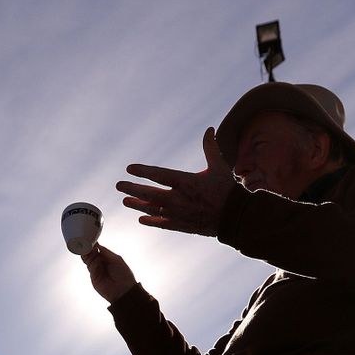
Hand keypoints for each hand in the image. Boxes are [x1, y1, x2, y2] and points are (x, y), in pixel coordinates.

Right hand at [81, 243, 137, 302]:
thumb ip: (106, 252)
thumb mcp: (116, 259)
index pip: (96, 250)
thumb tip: (97, 245)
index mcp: (106, 259)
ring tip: (90, 251)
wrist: (124, 290)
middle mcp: (100, 264)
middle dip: (88, 250)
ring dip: (89, 255)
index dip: (93, 246)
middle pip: (90, 255)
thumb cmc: (124, 275)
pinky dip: (93, 264)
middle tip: (87, 245)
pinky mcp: (93, 278)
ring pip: (88, 261)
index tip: (90, 240)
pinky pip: (91, 269)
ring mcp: (96, 271)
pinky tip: (97, 262)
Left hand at [115, 127, 235, 236]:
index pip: (159, 175)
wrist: (235, 217)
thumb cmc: (227, 190)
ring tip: (125, 201)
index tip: (130, 168)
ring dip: (137, 204)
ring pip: (152, 209)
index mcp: (186, 182)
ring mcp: (179, 214)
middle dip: (132, 188)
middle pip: (149, 193)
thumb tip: (210, 129)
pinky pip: (162, 223)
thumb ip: (210, 147)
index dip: (143, 171)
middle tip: (119, 185)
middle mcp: (179, 198)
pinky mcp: (182, 225)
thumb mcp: (219, 166)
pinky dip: (151, 221)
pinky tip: (141, 219)